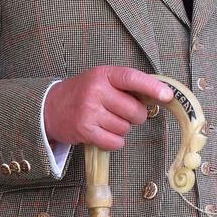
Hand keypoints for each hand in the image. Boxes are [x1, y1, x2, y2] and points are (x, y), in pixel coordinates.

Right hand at [44, 66, 172, 150]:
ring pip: (125, 128)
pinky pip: (115, 142)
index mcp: (103, 75)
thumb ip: (126, 86)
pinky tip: (103, 133)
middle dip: (135, 116)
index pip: (132, 78)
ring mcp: (89, 111)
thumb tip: (159, 95)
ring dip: (121, 129)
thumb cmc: (83, 93)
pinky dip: (114, 141)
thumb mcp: (101, 80)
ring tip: (106, 121)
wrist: (49, 108)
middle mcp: (96, 91)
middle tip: (123, 113)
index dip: (152, 87)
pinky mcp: (85, 130)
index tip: (167, 96)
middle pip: (134, 110)